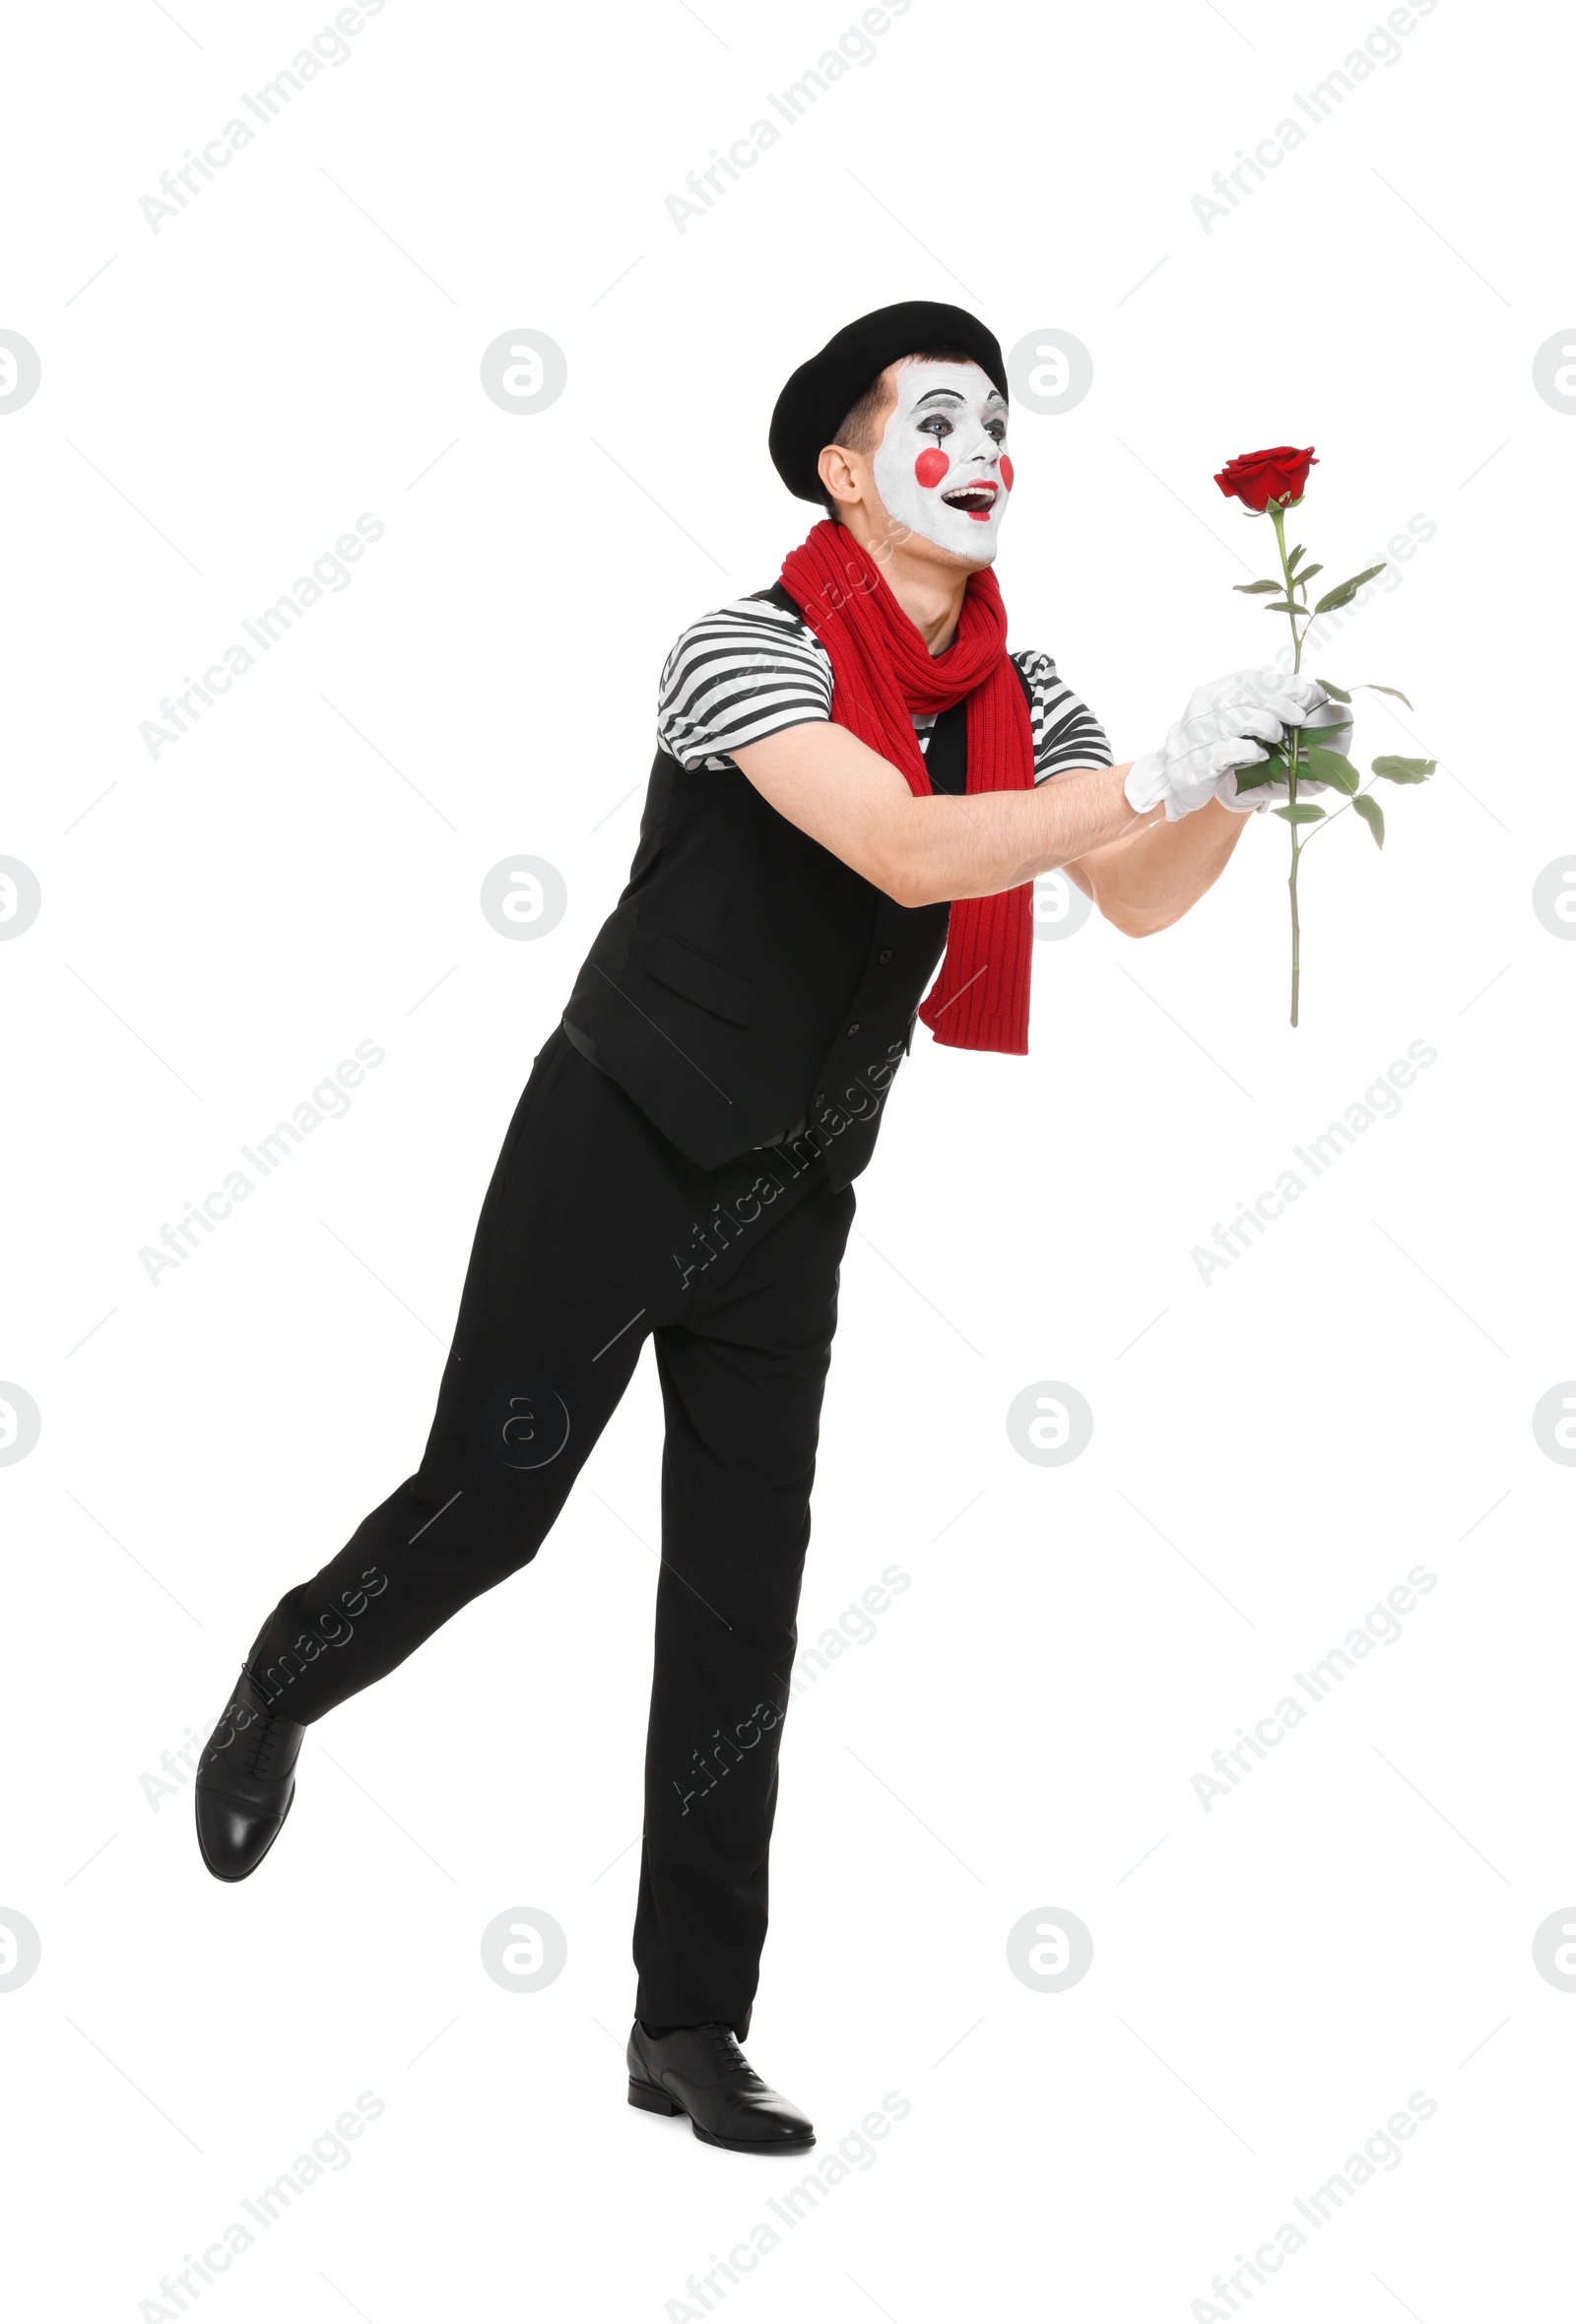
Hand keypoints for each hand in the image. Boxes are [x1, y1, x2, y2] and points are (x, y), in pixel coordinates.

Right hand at [1124, 670, 1330, 821]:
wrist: (1170, 778)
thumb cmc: (1206, 746)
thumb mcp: (1224, 718)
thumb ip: (1251, 703)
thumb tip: (1296, 690)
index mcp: (1210, 693)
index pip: (1249, 679)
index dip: (1280, 684)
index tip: (1304, 692)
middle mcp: (1203, 709)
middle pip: (1250, 695)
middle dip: (1282, 705)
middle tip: (1299, 717)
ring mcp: (1200, 734)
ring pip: (1246, 720)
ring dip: (1270, 729)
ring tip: (1276, 738)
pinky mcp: (1202, 760)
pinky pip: (1237, 750)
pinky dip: (1255, 752)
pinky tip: (1260, 756)